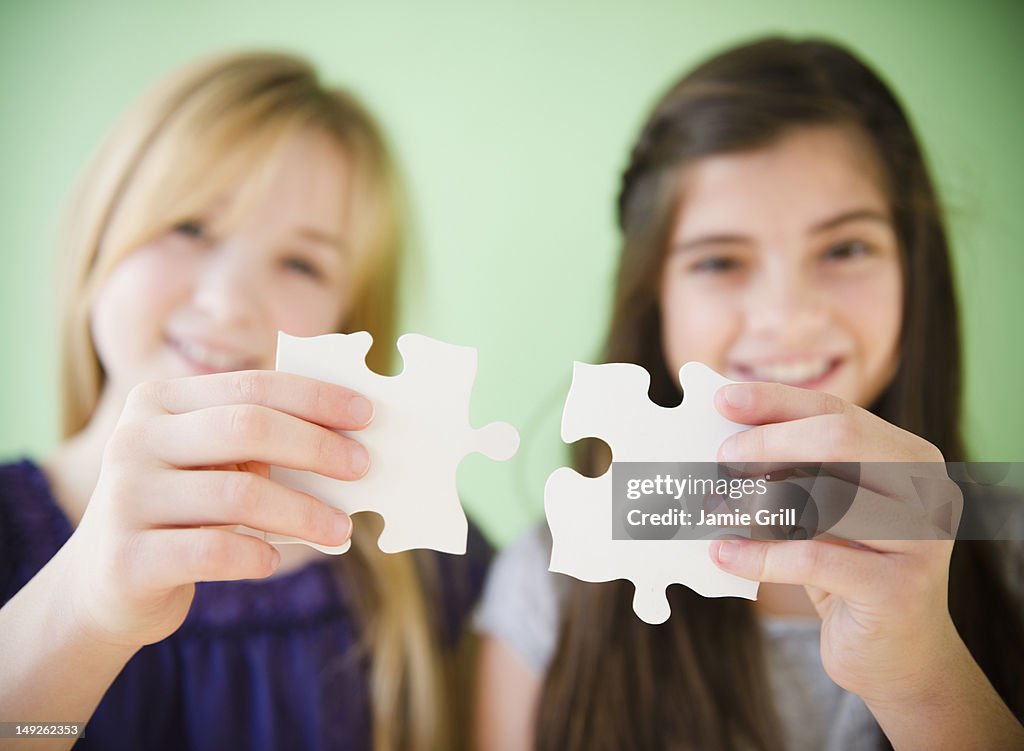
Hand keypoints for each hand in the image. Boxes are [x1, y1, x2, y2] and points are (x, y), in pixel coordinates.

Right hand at [59, 370, 371, 649]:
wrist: (105, 584)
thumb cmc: (182, 512)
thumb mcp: (209, 463)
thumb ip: (257, 439)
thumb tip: (349, 433)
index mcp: (159, 402)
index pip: (252, 386)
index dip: (315, 397)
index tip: (366, 414)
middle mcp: (134, 439)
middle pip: (247, 427)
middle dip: (316, 445)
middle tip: (363, 466)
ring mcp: (125, 498)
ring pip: (238, 494)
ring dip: (304, 512)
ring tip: (341, 528)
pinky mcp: (127, 558)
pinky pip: (213, 552)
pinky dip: (257, 556)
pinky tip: (274, 560)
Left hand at [708, 381, 959, 707]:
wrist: (898, 653)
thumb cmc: (849, 568)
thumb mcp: (826, 510)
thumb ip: (795, 470)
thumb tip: (725, 433)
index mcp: (910, 456)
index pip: (836, 411)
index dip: (776, 401)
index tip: (723, 399)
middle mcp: (927, 490)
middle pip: (840, 439)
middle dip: (770, 442)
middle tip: (722, 459)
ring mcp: (921, 539)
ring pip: (827, 498)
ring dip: (757, 501)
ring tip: (714, 507)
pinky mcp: (898, 590)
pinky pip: (812, 559)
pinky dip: (759, 554)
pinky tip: (723, 554)